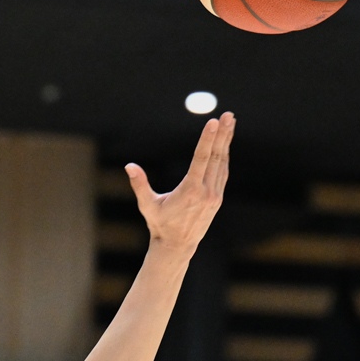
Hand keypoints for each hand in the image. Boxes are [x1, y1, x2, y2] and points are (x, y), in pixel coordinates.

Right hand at [126, 111, 233, 256]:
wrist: (177, 246)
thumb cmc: (159, 224)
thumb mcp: (147, 205)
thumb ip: (140, 185)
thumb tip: (129, 166)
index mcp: (190, 191)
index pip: (201, 159)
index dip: (207, 139)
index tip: (213, 122)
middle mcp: (206, 192)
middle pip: (216, 157)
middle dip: (222, 134)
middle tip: (228, 115)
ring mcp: (214, 195)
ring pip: (222, 162)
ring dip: (226, 141)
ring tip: (230, 122)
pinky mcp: (217, 198)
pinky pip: (222, 171)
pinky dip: (224, 155)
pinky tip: (225, 143)